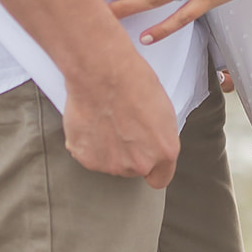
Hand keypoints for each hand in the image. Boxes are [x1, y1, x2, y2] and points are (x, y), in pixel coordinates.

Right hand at [63, 28, 179, 187]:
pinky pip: (88, 155)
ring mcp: (112, 164)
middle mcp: (140, 163)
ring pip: (110, 163)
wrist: (102, 72)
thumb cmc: (133, 81)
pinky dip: (87, 143)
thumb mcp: (162, 110)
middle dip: (128, 153)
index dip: (152, 168)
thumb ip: (158, 136)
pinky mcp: (87, 158)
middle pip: (133, 169)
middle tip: (121, 126)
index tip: (146, 161)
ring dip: (107, 148)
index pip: (160, 178)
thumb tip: (150, 140)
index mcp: (164, 151)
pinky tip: (91, 122)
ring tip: (105, 120)